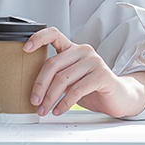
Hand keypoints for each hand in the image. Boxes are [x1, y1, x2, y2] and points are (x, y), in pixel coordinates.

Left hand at [25, 27, 144, 118]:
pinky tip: (59, 110)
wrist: (119, 97)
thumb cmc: (92, 88)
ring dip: (50, 98)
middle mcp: (83, 51)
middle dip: (40, 85)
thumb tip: (33, 90)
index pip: (54, 34)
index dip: (38, 38)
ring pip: (63, 79)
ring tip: (44, 110)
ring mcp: (94, 61)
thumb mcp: (71, 80)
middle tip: (34, 101)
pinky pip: (76, 90)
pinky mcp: (102, 75)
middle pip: (53, 64)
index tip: (25, 49)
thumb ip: (57, 77)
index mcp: (73, 49)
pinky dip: (64, 103)